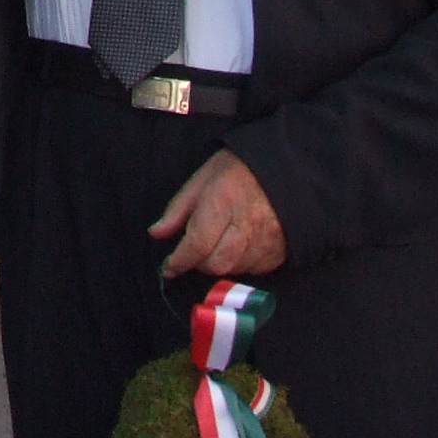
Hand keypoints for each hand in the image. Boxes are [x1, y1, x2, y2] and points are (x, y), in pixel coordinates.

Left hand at [151, 150, 285, 280]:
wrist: (281, 167)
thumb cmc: (236, 171)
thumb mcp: (201, 180)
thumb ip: (177, 210)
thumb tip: (156, 233)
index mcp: (222, 202)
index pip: (198, 243)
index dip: (180, 261)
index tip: (169, 267)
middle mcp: (247, 223)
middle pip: (217, 264)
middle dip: (199, 264)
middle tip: (194, 253)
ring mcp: (267, 239)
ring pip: (235, 270)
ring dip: (220, 264)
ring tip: (217, 246)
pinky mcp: (280, 250)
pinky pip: (255, 270)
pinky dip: (241, 265)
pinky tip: (238, 248)